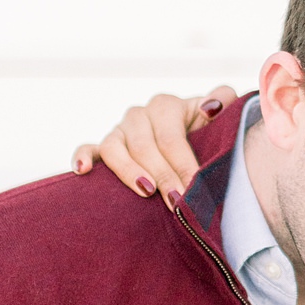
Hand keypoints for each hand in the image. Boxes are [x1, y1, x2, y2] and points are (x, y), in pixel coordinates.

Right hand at [71, 86, 238, 204]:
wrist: (189, 138)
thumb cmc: (205, 131)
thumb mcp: (217, 115)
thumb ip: (222, 102)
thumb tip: (211, 108)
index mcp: (165, 106)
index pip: (172, 138)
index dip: (183, 164)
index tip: (193, 189)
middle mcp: (139, 115)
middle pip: (145, 147)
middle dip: (162, 176)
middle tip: (176, 202)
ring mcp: (119, 130)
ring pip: (114, 148)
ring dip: (128, 171)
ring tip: (145, 191)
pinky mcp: (103, 146)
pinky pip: (88, 148)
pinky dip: (81, 157)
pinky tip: (83, 171)